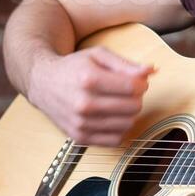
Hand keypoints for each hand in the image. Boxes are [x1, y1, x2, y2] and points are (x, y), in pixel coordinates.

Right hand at [27, 47, 153, 145]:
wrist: (43, 84)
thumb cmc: (74, 67)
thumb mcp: (98, 55)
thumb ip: (126, 64)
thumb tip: (151, 71)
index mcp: (89, 79)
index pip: (134, 87)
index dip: (141, 83)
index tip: (135, 81)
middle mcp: (84, 103)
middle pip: (134, 107)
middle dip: (136, 98)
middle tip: (126, 92)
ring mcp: (81, 123)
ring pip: (127, 124)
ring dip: (128, 114)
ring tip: (117, 103)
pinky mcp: (80, 137)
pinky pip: (116, 140)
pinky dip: (119, 129)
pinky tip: (111, 117)